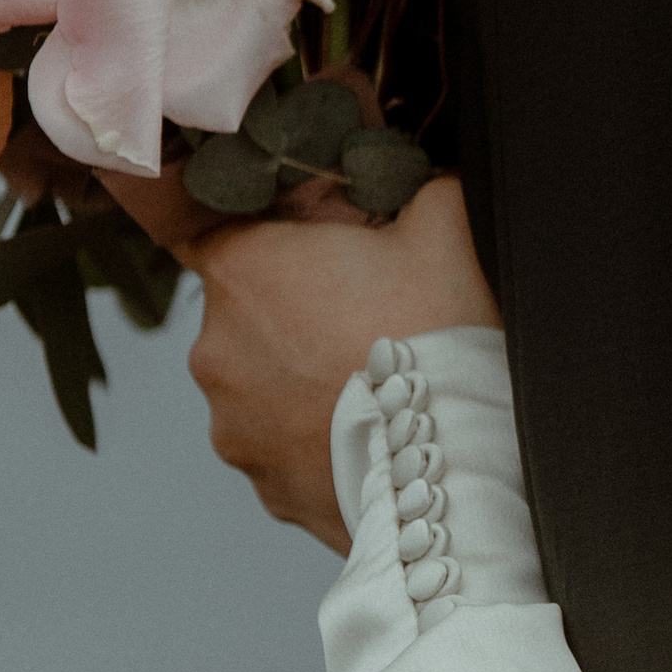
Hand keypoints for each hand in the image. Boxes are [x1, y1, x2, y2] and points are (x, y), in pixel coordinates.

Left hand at [122, 175, 498, 553]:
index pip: (213, 227)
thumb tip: (422, 182)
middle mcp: (213, 349)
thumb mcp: (444, 224)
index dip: (266, 236)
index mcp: (240, 268)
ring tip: (376, 392)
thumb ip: (418, 189)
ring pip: (262, 389)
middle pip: (246, 314)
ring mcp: (233, 427)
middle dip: (295, 315)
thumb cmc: (443, 333)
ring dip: (303, 386)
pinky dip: (318, 444)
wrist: (458, 465)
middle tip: (369, 321)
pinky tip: (374, 439)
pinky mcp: (264, 489)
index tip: (311, 249)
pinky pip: (285, 451)